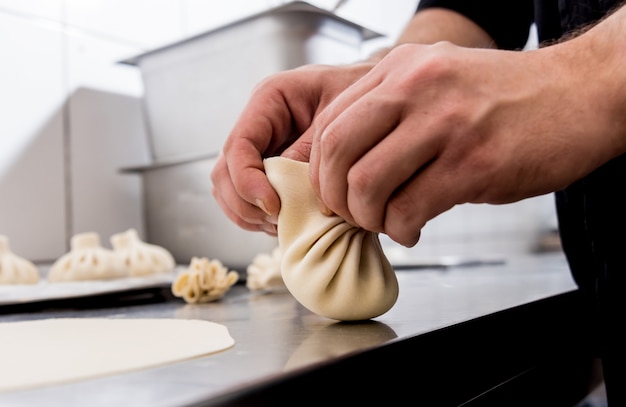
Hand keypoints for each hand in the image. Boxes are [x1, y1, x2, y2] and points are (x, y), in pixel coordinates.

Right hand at [210, 62, 373, 234]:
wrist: (388, 102)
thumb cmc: (371, 99)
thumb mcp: (345, 118)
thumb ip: (312, 153)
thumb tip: (284, 194)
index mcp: (270, 99)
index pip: (238, 145)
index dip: (248, 181)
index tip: (274, 206)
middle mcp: (259, 124)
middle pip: (224, 173)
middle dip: (245, 204)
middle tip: (279, 220)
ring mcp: (262, 150)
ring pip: (230, 192)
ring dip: (250, 215)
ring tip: (284, 223)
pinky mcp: (271, 172)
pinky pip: (249, 201)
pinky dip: (261, 218)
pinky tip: (288, 221)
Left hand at [309, 38, 625, 246]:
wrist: (579, 93)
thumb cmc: (503, 97)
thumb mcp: (435, 81)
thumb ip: (386, 111)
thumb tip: (336, 162)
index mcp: (401, 68)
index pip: (329, 123)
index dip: (320, 169)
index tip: (332, 192)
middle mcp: (416, 87)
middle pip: (337, 153)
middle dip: (335, 197)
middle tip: (351, 214)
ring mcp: (446, 123)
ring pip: (367, 185)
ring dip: (368, 219)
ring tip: (386, 222)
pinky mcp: (474, 163)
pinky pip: (409, 209)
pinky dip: (401, 230)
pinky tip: (412, 229)